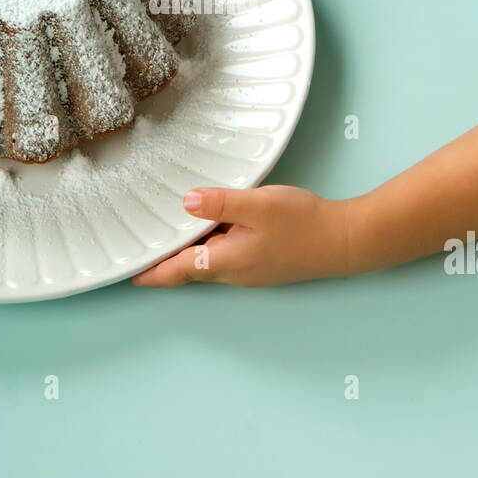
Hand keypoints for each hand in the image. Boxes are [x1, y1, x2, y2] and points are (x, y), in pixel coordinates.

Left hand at [131, 185, 347, 287]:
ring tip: (174, 231)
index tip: (132, 275)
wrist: (346, 240)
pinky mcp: (265, 262)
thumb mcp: (258, 205)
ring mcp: (251, 270)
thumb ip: (220, 204)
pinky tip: (217, 224)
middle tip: (145, 247)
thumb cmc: (304, 225)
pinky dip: (214, 243)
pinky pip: (229, 255)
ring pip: (211, 260)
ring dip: (192, 249)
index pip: (179, 270)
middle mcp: (235, 272)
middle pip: (191, 267)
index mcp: (227, 262)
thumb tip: (186, 202)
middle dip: (167, 260)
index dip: (153, 273)